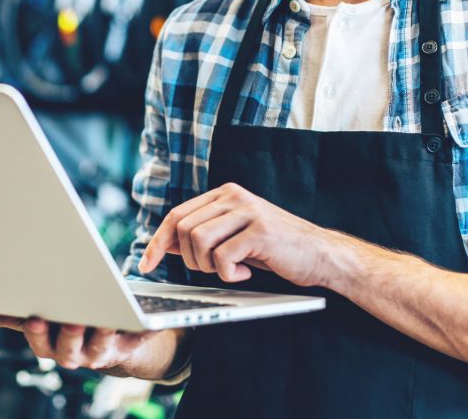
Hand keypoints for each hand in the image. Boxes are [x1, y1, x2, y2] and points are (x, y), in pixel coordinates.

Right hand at [0, 310, 159, 370]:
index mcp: (47, 343)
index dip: (38, 332)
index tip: (36, 318)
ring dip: (102, 334)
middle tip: (73, 318)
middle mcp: (72, 352)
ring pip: (100, 347)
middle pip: (68, 347)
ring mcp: (100, 351)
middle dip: (69, 334)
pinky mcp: (128, 345)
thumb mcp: (29, 315)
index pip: (39, 339)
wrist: (109, 339)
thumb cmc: (62, 321)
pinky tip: (143, 322)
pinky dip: (141, 331)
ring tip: (105, 318)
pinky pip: (136, 340)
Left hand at [138, 182, 335, 286]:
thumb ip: (203, 235)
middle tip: (213, 270)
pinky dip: (229, 274)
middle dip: (190, 259)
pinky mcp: (260, 231)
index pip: (177, 215)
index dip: (158, 242)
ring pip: (199, 241)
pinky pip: (223, 257)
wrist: (321, 254)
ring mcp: (247, 211)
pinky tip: (246, 273)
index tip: (146, 265)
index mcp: (224, 194)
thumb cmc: (275, 249)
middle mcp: (233, 196)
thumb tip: (165, 244)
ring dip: (209, 266)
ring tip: (231, 270)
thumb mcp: (234, 237)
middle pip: (184, 229)